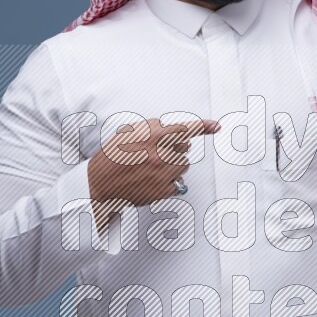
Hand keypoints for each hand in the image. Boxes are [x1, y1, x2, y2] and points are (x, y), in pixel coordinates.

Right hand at [87, 116, 221, 211]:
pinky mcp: (163, 190)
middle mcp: (160, 155)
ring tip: (152, 166)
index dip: (203, 126)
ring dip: (173, 164)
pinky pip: (178, 182)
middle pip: (185, 147)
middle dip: (175, 147)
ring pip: (184, 165)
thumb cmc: (112, 157)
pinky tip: (152, 179)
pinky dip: (169, 180)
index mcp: (151, 137)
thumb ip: (152, 127)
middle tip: (157, 151)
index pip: (184, 128)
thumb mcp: (128, 132)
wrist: (101, 184)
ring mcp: (163, 174)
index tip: (215, 126)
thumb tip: (171, 128)